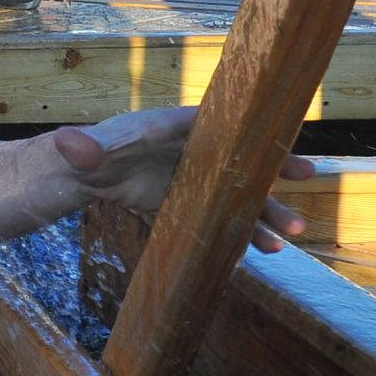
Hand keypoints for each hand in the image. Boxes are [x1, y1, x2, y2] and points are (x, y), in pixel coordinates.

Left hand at [51, 107, 313, 252]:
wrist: (81, 176)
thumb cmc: (89, 154)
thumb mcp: (86, 151)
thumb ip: (82, 148)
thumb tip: (67, 143)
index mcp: (173, 128)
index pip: (218, 125)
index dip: (250, 132)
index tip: (283, 136)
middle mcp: (190, 150)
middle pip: (240, 157)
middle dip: (273, 168)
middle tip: (309, 175)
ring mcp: (191, 178)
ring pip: (236, 193)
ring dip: (264, 212)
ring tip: (291, 235)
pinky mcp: (186, 204)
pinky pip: (220, 218)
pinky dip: (241, 233)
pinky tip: (262, 250)